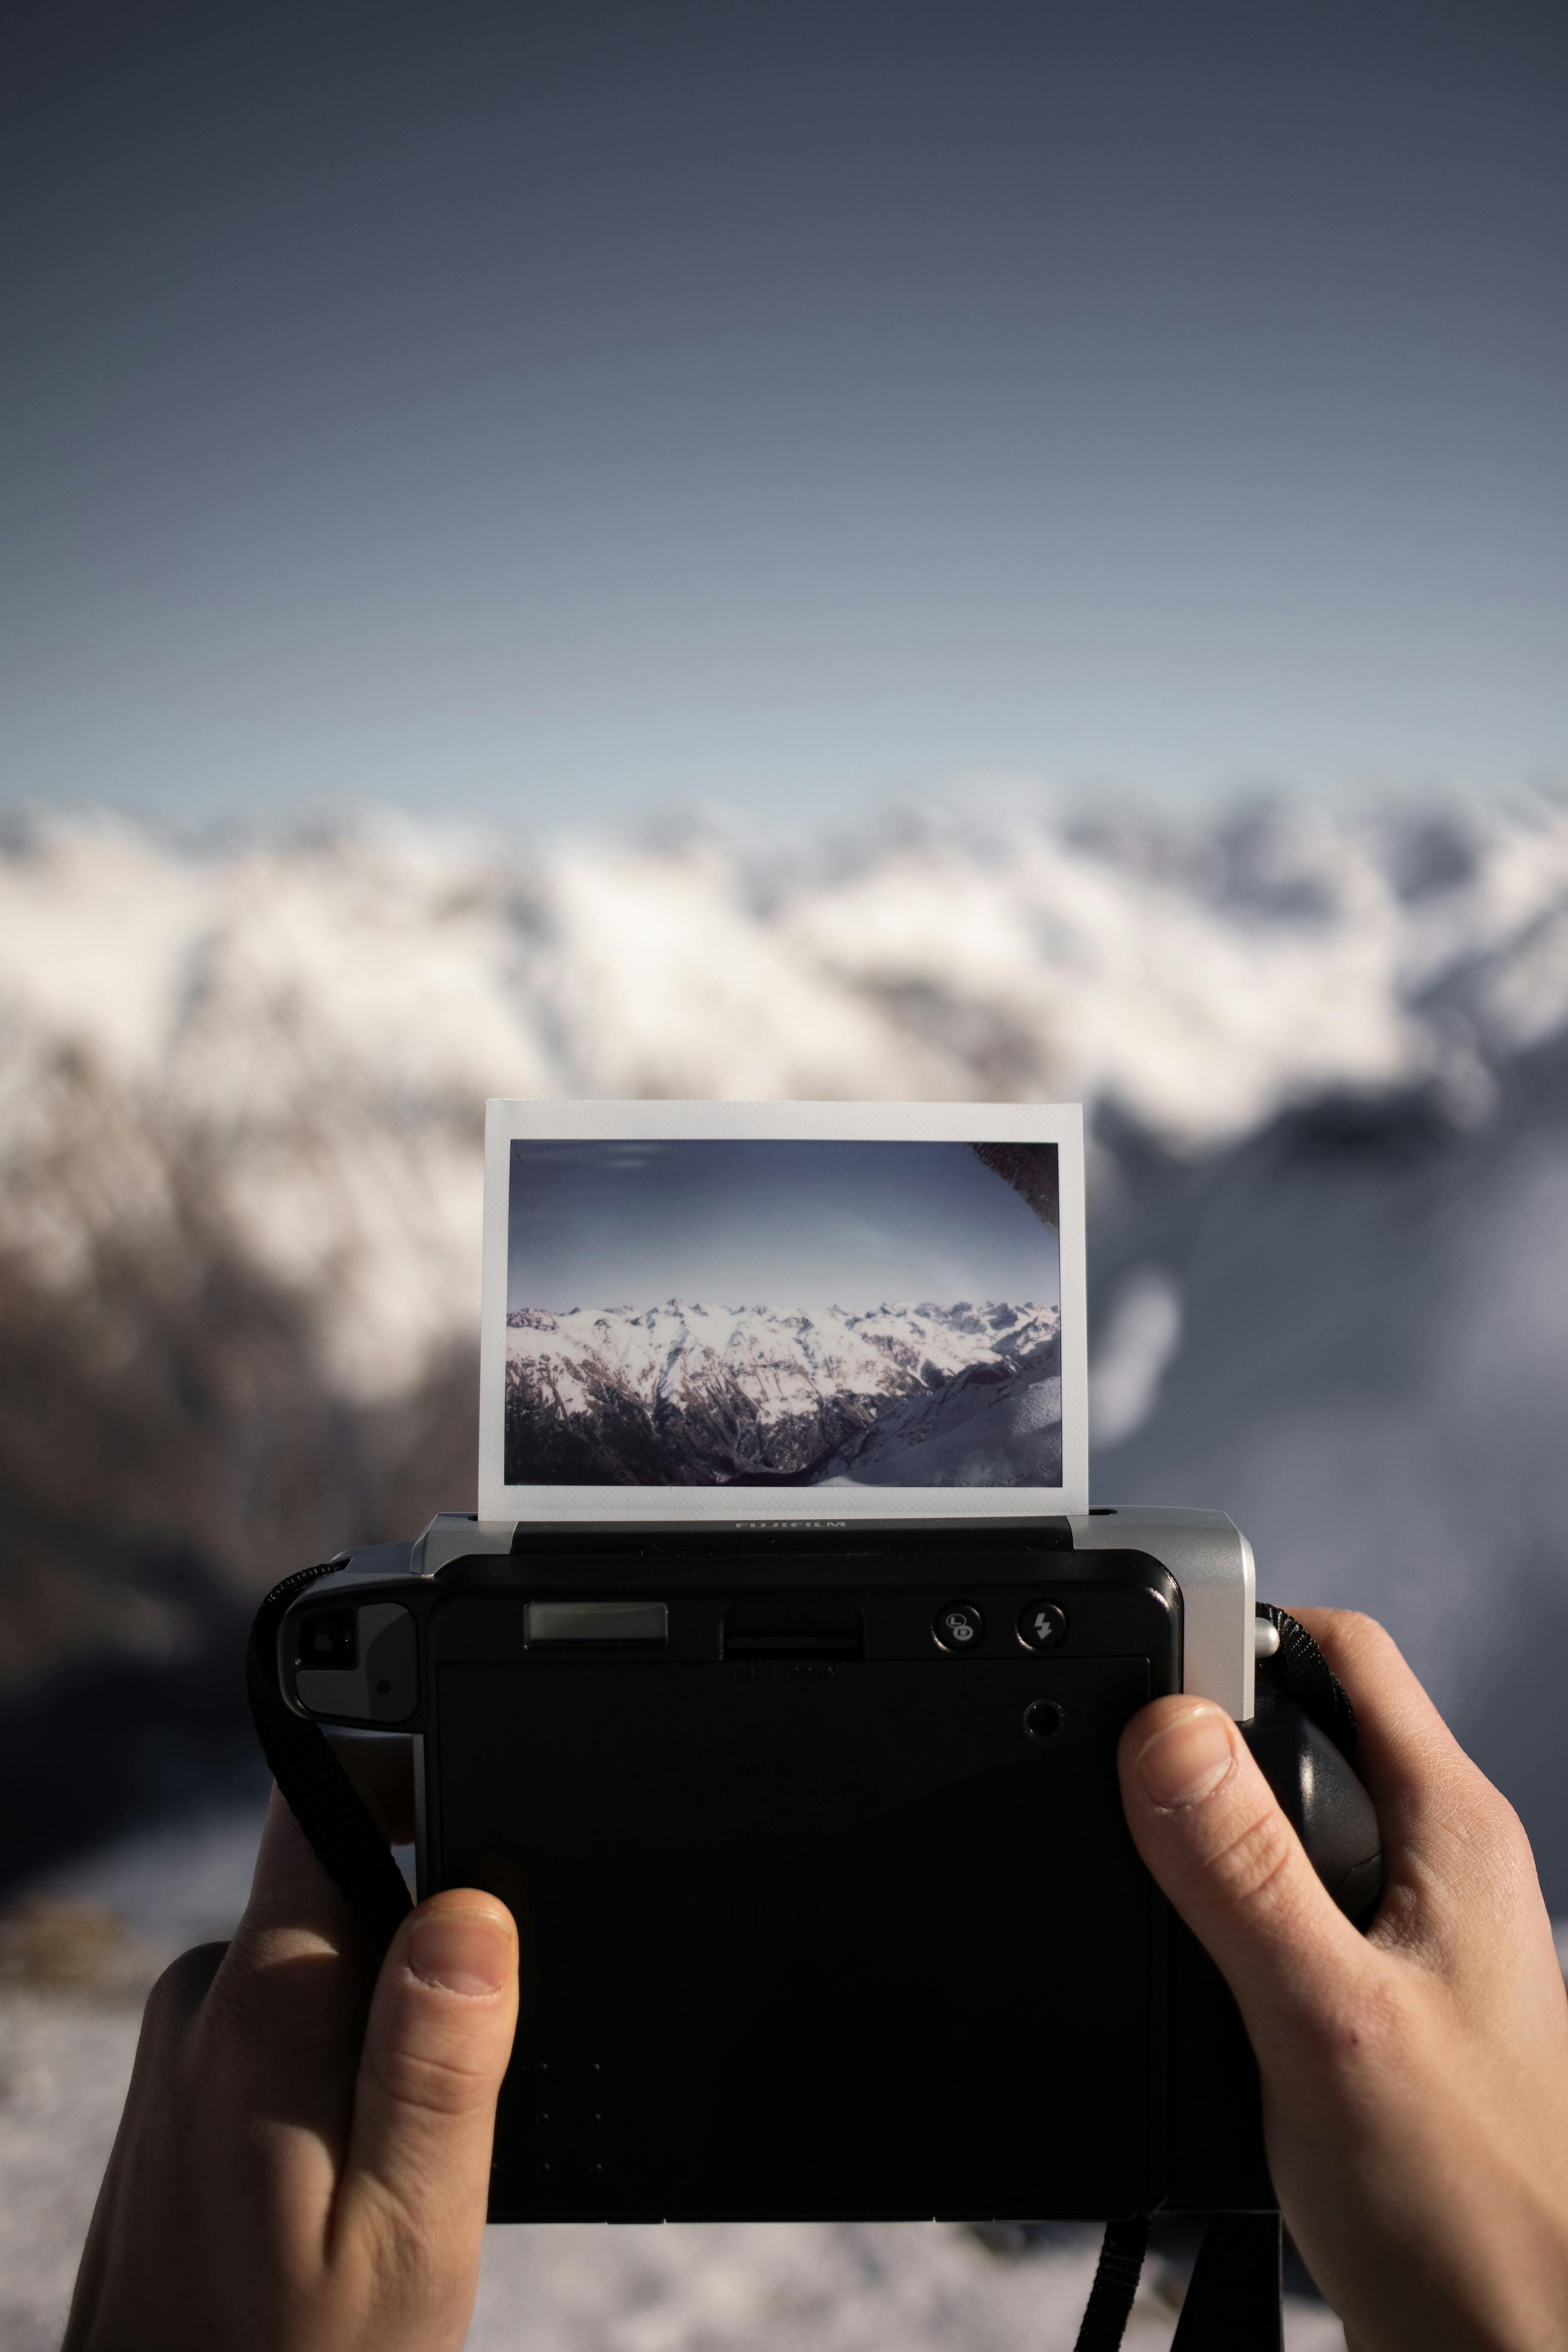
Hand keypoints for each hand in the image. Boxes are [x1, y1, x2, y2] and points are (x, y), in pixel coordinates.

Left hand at [63, 1786, 518, 2351]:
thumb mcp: (406, 2225)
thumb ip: (441, 2058)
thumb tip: (473, 1906)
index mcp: (264, 2002)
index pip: (325, 1794)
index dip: (412, 1773)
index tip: (488, 1828)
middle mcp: (204, 1998)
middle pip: (346, 1885)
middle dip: (430, 1948)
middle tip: (466, 2087)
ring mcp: (183, 2047)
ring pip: (327, 1964)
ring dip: (390, 2030)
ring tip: (406, 2160)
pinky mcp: (182, 2093)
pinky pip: (289, 2025)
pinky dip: (345, 2074)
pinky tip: (353, 2178)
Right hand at [1118, 1609, 1567, 2350]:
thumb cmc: (1476, 2214)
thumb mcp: (1327, 2018)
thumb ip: (1242, 1872)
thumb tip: (1163, 1729)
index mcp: (1453, 1833)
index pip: (1343, 1650)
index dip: (1235, 1627)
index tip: (1136, 1646)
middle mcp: (1438, 1868)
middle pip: (1303, 1725)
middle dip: (1200, 1730)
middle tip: (1102, 1757)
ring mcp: (1409, 1938)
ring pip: (1285, 1821)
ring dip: (1203, 1829)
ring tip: (1124, 1855)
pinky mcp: (1373, 2004)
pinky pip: (1281, 1909)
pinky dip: (1214, 1912)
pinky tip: (1174, 1961)